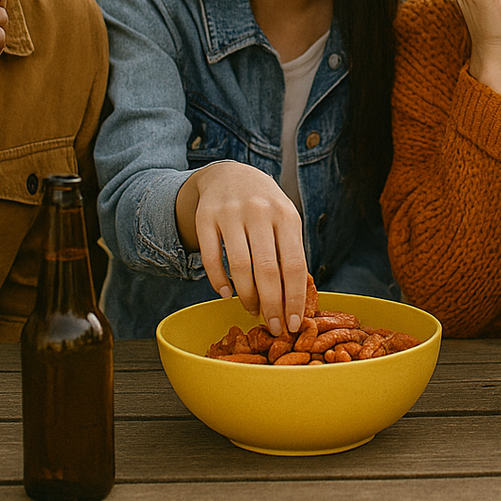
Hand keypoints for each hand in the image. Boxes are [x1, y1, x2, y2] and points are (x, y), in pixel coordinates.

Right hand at [177, 161, 308, 335]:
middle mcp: (259, 212)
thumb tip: (295, 300)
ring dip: (246, 296)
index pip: (294, 264)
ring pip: (239, 267)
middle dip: (271, 305)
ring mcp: (230, 213)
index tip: (293, 323)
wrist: (231, 174)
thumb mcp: (285, 219)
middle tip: (273, 327)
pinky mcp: (205, 217)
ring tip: (251, 309)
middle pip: (267, 270)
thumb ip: (290, 252)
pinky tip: (226, 293)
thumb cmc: (265, 205)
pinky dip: (218, 281)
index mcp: (286, 215)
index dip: (294, 298)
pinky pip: (210, 257)